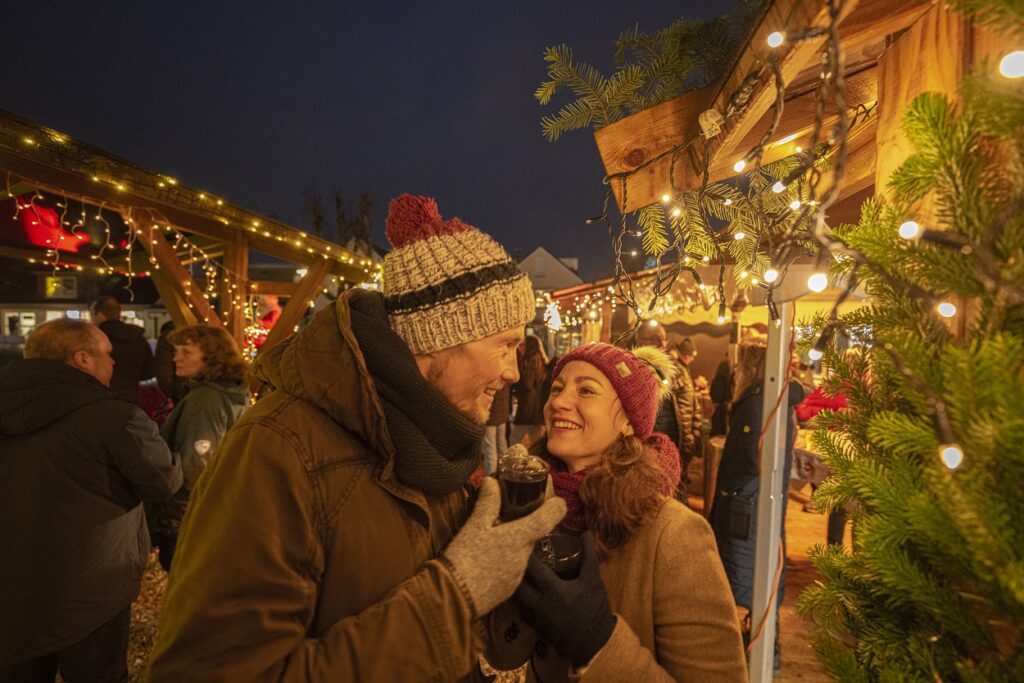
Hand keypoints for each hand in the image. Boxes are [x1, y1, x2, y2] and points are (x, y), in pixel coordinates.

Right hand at [443, 478, 564, 615]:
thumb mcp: (474, 526)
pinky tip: (487, 562)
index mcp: (519, 537)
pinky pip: (512, 570)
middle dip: (522, 527)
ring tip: (491, 542)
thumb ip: (487, 503)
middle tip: (506, 519)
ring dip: (511, 546)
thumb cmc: (465, 556)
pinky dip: (504, 562)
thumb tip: (492, 481)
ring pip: (520, 553)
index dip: (555, 508)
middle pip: (530, 536)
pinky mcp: (509, 590)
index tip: (558, 502)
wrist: (455, 597)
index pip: (547, 520)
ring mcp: (518, 575)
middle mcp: (524, 557)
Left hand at [513, 532, 615, 665]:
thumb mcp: (593, 580)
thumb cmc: (594, 609)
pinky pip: (517, 606)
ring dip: (512, 580)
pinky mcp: (532, 624)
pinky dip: (517, 595)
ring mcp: (533, 616)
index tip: (522, 538)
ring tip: (514, 566)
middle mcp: (538, 603)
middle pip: (515, 581)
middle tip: (514, 551)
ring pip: (513, 595)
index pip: (530, 566)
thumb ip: (588, 555)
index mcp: (552, 590)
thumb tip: (586, 532)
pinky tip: (520, 586)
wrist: (593, 643)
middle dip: (513, 565)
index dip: (524, 551)